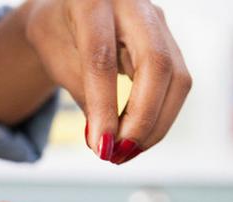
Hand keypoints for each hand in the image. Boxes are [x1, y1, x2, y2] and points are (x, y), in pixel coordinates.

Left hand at [24, 0, 191, 163]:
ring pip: (177, 78)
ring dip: (155, 125)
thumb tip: (106, 141)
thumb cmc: (58, 34)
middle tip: (120, 154)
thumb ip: (82, 93)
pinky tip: (138, 137)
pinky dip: (159, 117)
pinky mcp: (171, 41)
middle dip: (142, 119)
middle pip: (156, 64)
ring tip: (125, 152)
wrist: (70, 10)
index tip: (101, 147)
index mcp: (91, 0)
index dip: (104, 106)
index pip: (102, 58)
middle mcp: (134, 4)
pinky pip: (177, 84)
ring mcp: (158, 20)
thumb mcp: (55, 59)